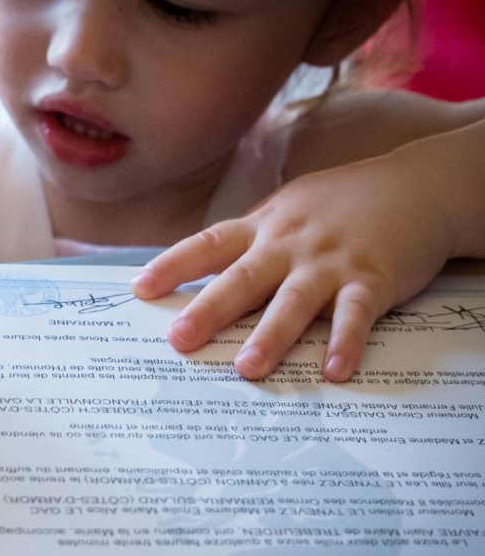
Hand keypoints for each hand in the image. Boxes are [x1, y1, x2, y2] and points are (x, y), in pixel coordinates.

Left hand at [131, 153, 455, 380]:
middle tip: (179, 340)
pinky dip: (346, 342)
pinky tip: (333, 370)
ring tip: (248, 368)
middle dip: (209, 310)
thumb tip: (199, 281)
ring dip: (271, 335)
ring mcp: (330, 261)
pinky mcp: (373, 278)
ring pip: (295, 300)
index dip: (173, 266)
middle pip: (243, 279)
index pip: (208, 245)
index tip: (140, 289)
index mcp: (263, 227)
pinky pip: (357, 314)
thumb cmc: (339, 206)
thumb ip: (248, 244)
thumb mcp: (286, 212)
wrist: (416, 185)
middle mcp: (289, 244)